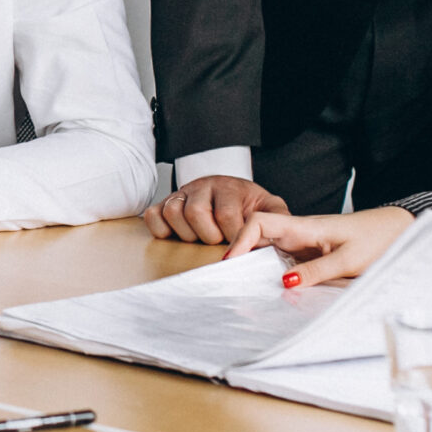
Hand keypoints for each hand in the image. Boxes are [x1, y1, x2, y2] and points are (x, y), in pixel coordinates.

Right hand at [146, 175, 287, 243]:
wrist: (232, 191)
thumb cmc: (250, 205)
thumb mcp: (270, 208)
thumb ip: (277, 218)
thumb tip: (274, 237)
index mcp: (230, 187)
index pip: (225, 214)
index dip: (232, 236)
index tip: (239, 246)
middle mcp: (203, 185)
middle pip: (195, 212)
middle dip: (208, 235)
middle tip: (218, 241)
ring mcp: (183, 193)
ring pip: (173, 212)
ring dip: (187, 233)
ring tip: (201, 239)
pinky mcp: (166, 202)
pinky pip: (154, 215)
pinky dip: (162, 229)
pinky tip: (178, 235)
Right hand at [221, 205, 413, 285]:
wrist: (397, 229)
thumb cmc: (377, 240)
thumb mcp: (348, 260)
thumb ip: (316, 272)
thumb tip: (284, 283)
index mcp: (304, 227)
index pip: (260, 223)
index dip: (240, 240)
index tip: (230, 264)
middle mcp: (298, 232)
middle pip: (256, 235)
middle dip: (239, 254)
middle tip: (228, 281)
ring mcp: (302, 242)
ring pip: (267, 248)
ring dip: (253, 264)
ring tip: (242, 287)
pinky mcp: (309, 253)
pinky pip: (282, 259)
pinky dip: (269, 270)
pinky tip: (267, 286)